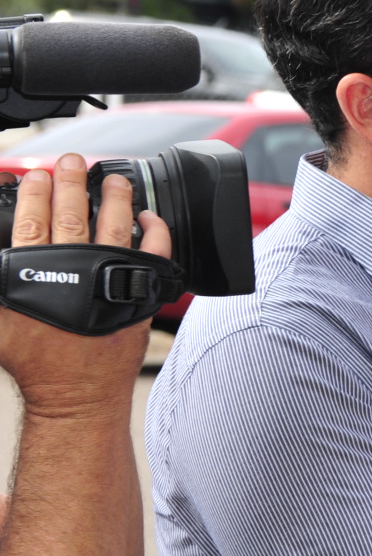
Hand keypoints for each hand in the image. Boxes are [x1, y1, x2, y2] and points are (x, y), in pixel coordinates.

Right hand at [0, 154, 171, 419]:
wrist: (75, 394)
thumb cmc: (34, 360)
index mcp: (36, 275)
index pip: (33, 222)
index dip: (36, 194)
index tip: (38, 173)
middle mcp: (75, 274)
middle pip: (73, 217)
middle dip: (73, 184)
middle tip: (74, 161)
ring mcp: (110, 283)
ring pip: (115, 229)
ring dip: (115, 199)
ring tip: (115, 179)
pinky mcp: (139, 296)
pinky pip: (154, 257)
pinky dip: (155, 234)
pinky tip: (151, 218)